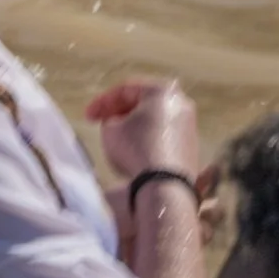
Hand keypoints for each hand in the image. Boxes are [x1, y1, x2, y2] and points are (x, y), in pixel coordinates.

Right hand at [87, 74, 201, 185]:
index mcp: (161, 90)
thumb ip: (109, 120)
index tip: (87, 116)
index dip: (102, 102)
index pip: (126, 89)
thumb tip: (116, 123)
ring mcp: (190, 127)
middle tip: (103, 123)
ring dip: (135, 127)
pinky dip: (149, 142)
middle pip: (143, 103)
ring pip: (155, 122)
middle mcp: (181, 102)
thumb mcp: (110, 130)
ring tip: (119, 139)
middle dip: (120, 112)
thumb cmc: (136, 151)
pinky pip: (164, 139)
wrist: (165, 188)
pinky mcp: (191, 149)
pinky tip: (138, 154)